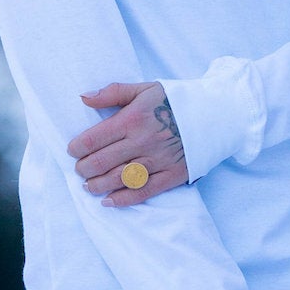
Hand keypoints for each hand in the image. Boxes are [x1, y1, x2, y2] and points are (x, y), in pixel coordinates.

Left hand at [68, 81, 187, 204]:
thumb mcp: (145, 89)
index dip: (76, 148)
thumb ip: (113, 92)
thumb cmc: (176, 100)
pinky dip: (123, 199)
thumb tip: (83, 98)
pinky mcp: (172, 175)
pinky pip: (143, 192)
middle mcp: (143, 141)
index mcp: (133, 119)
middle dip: (83, 169)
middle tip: (80, 170)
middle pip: (101, 162)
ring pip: (118, 179)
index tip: (73, 151)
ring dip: (97, 186)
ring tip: (89, 186)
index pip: (93, 139)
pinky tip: (108, 201)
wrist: (216, 113)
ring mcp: (158, 160)